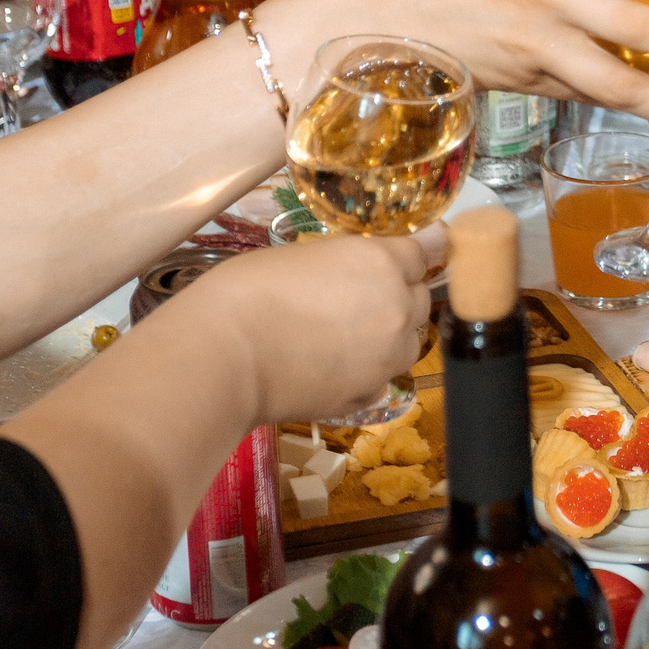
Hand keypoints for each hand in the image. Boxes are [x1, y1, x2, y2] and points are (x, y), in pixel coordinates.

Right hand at [209, 235, 431, 424]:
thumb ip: (350, 262)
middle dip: (399, 297)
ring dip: (391, 338)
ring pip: (409, 343)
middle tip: (360, 301)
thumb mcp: (305, 255)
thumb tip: (366, 268)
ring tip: (348, 338)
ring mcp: (386, 356)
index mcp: (381, 262)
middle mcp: (395, 308)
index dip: (409, 258)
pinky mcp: (368, 393)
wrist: (226, 354)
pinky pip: (383, 377)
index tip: (402, 261)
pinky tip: (332, 368)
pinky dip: (368, 372)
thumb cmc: (250, 290)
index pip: (421, 255)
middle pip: (420, 300)